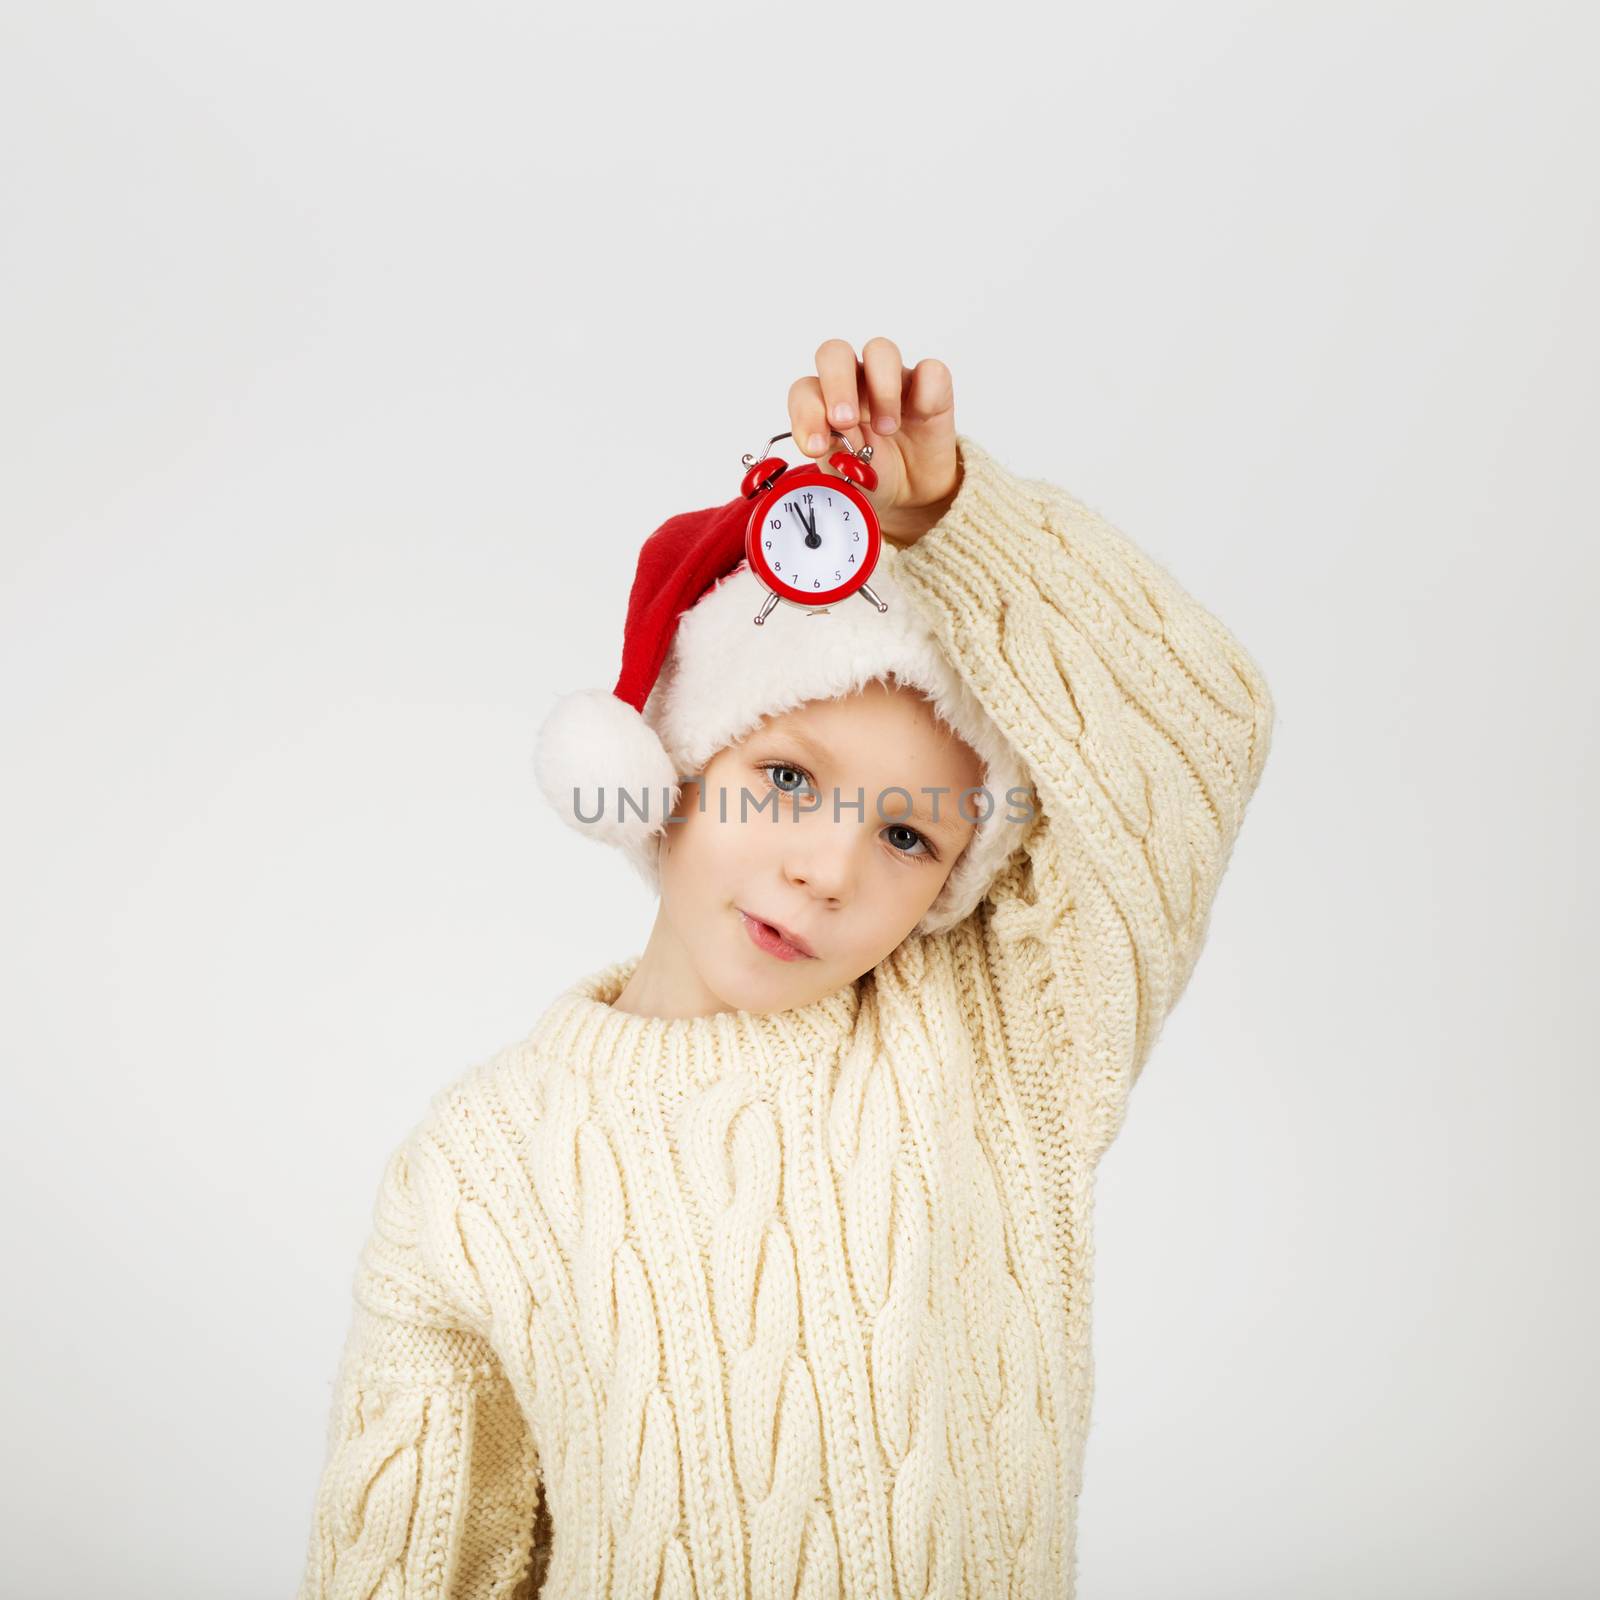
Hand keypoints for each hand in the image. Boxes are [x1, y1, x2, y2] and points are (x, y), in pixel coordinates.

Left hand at [786, 337, 960, 548]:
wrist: (910, 491)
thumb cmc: (870, 474)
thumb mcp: (845, 474)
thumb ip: (834, 454)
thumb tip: (831, 439)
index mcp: (825, 401)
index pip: (805, 390)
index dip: (806, 413)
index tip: (816, 447)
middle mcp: (855, 382)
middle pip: (835, 353)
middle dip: (836, 385)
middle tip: (845, 422)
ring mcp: (893, 379)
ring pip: (881, 350)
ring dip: (881, 390)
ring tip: (886, 429)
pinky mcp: (930, 386)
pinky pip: (930, 371)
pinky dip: (925, 394)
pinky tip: (920, 417)